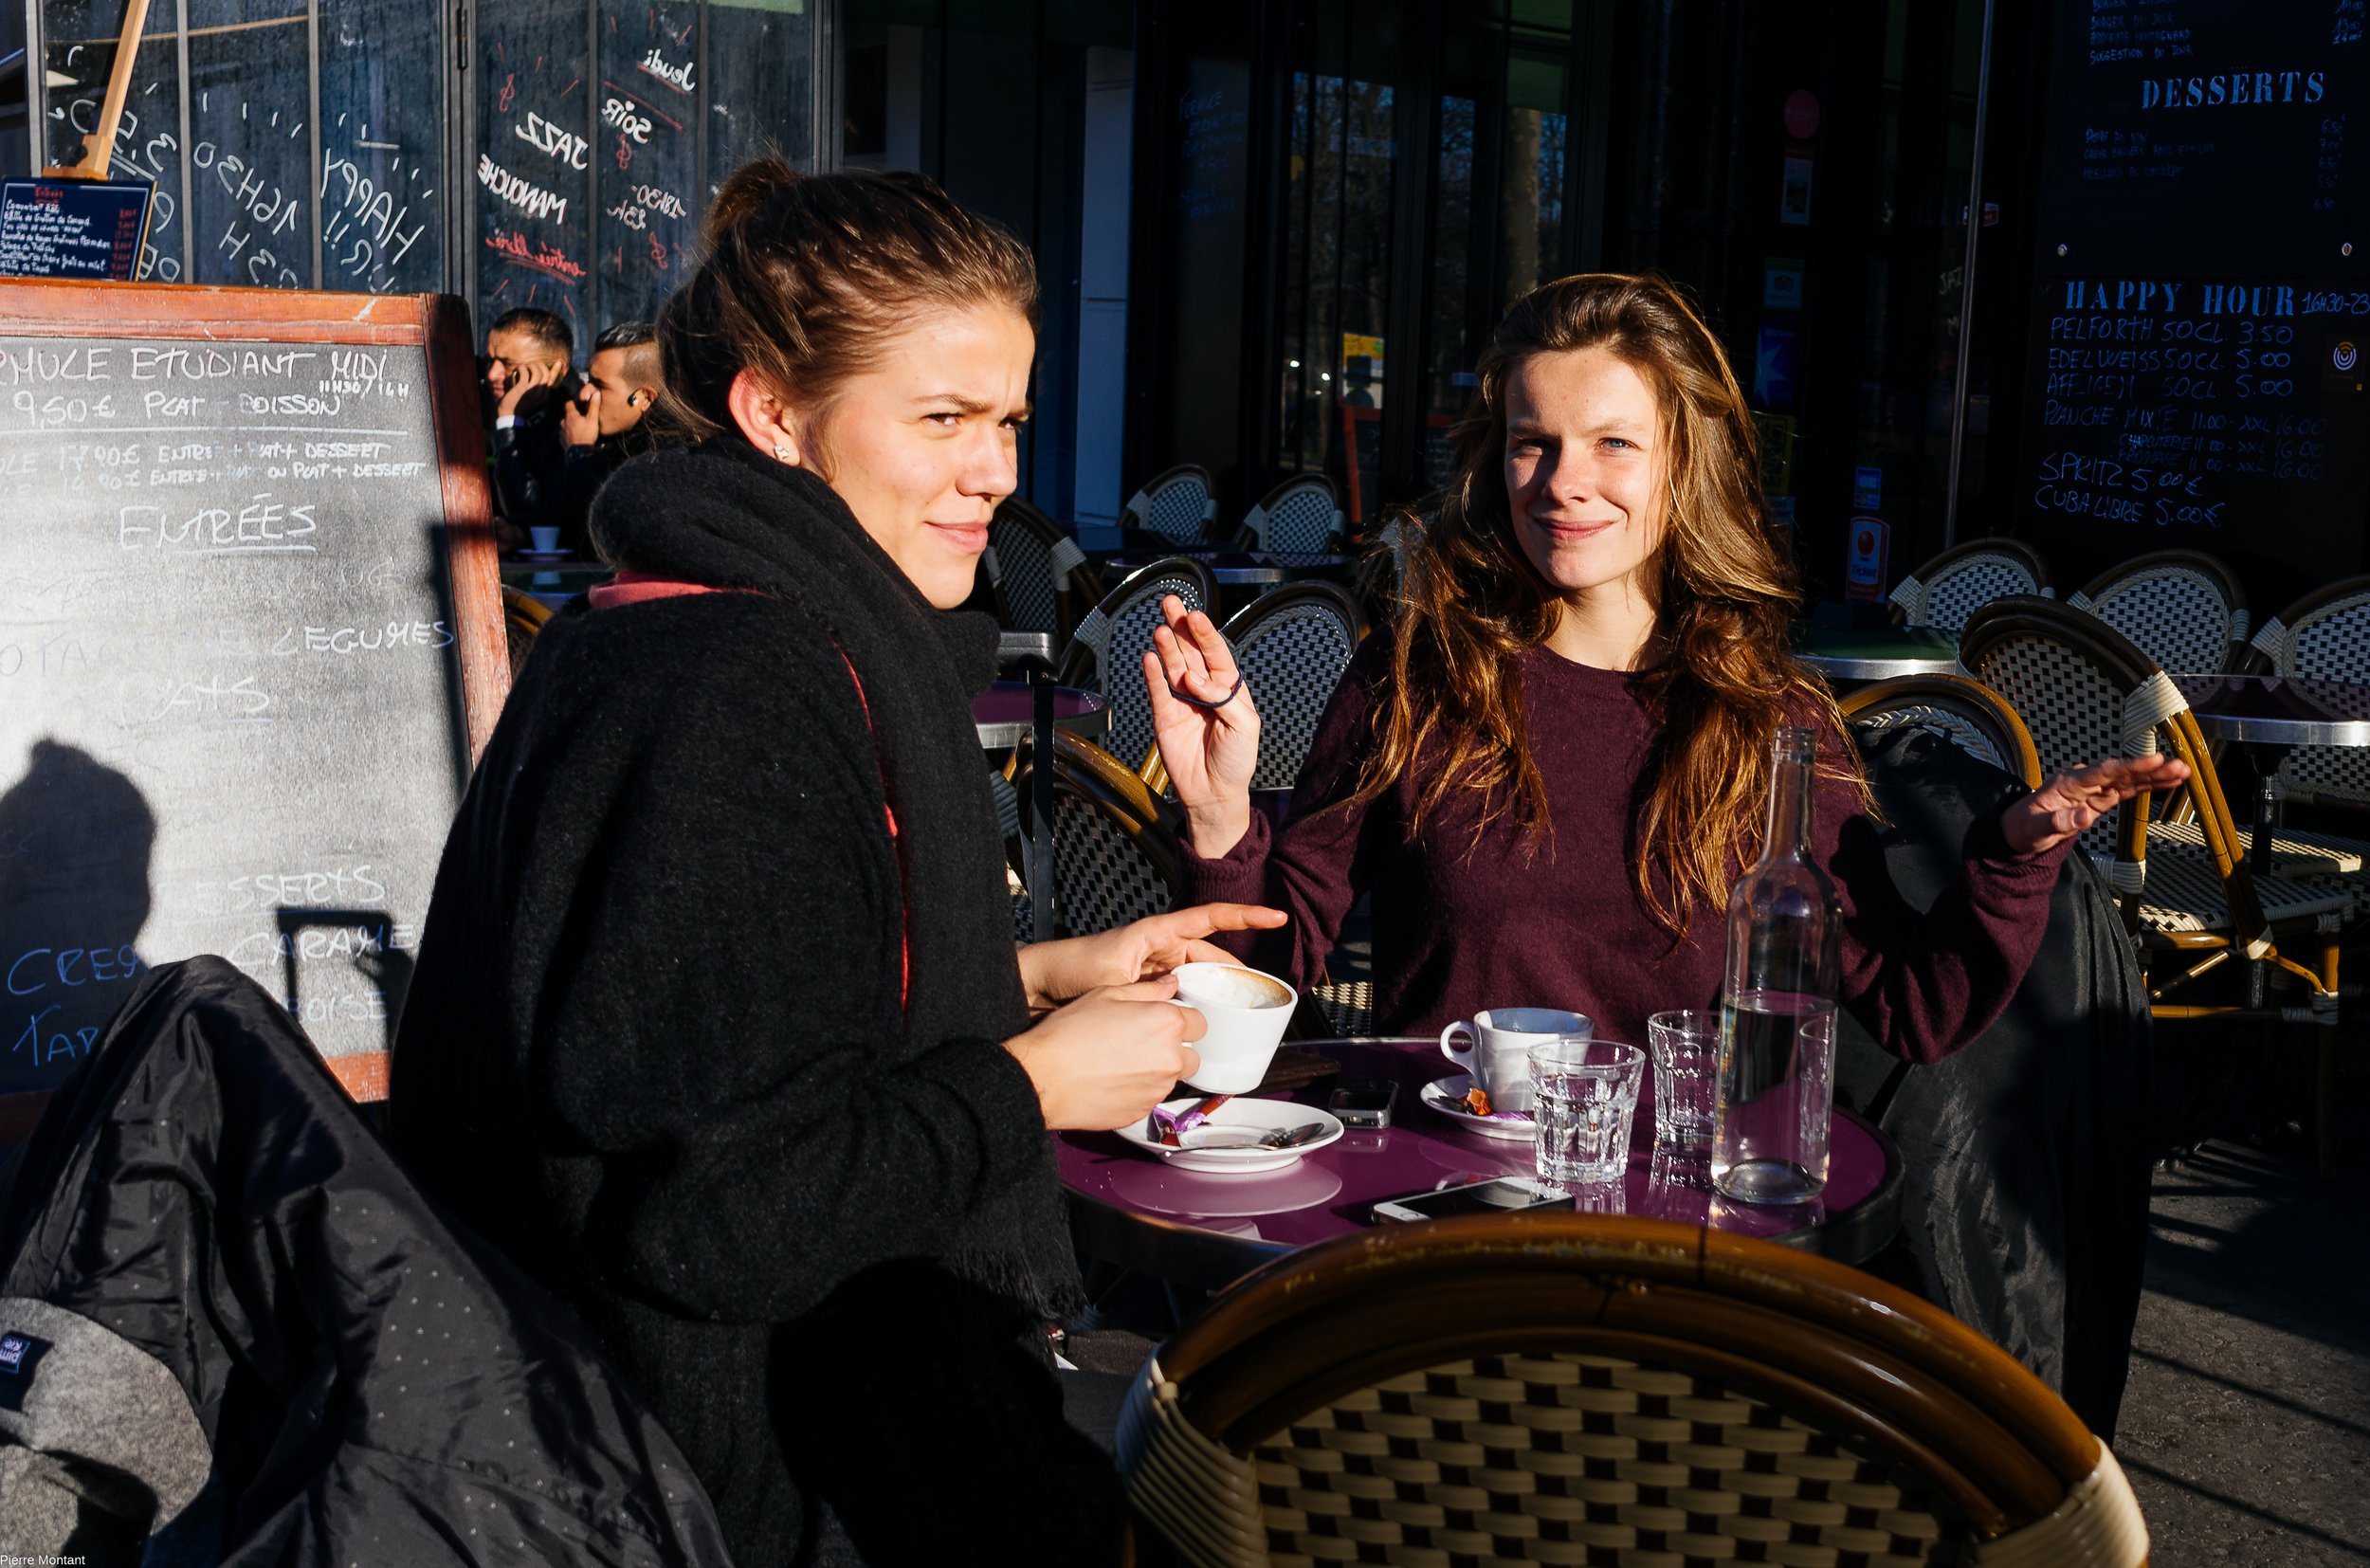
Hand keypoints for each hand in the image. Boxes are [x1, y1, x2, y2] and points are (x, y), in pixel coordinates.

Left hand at [498, 358, 565, 419]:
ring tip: (524, 366)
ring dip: (530, 365)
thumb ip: (535, 389)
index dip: (556, 370)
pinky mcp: (522, 388)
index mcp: (544, 395)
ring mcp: (532, 390)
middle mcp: (540, 393)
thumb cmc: (519, 406)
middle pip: (546, 373)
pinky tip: (518, 369)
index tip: (558, 363)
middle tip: (532, 365)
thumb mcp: (531, 398)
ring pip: (537, 371)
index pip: (552, 380)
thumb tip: (536, 376)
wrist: (509, 416)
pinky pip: (525, 373)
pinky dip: (521, 368)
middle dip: (539, 365)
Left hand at [562, 383, 600, 446]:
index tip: (579, 404)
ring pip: (565, 425)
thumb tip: (596, 393)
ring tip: (580, 429)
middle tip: (582, 418)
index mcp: (570, 415)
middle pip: (567, 415)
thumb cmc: (586, 435)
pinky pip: (565, 434)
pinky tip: (576, 437)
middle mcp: (563, 422)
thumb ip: (593, 406)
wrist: (580, 453)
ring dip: (571, 425)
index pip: (568, 403)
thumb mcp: (592, 420)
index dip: (574, 402)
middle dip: (574, 415)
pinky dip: (569, 434)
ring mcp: (561, 431)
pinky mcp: (561, 440)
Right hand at [1005, 979, 1205, 1130]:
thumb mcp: (1107, 994)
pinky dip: (1141, 1090)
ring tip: (1123, 1062)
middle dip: (1175, 1049)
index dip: (1182, 1021)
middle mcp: (1170, 1058)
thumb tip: (1169, 986)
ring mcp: (1158, 1089)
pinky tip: (1115, 1080)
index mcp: (1166, 1023)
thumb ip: (1147, 990)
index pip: (1199, 1023)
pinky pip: (1152, 1098)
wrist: (1044, 1078)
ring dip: (1158, 1071)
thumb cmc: (1069, 1035)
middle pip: (1192, 1055)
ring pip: (1173, 1078)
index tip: (1165, 1022)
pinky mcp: (1143, 1111)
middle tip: (1144, 1043)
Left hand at [1017, 903, 1287, 1008]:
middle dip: (1238, 975)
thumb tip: (1180, 1001)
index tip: (1276, 916)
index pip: (1210, 918)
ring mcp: (1158, 972)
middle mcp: (1162, 950)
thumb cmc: (1071, 969)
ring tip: (1243, 1016)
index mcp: (1157, 933)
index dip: (1245, 916)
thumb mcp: (1113, 973)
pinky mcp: (1150, 993)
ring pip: (1201, 982)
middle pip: (1213, 959)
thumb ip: (1149, 986)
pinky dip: (1197, 1011)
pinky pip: (1183, 999)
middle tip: (1263, 994)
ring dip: (1219, 997)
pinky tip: (1208, 1028)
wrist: (1041, 988)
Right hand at [1144, 595, 1261, 856]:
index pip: (1217, 653)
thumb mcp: (1246, 727)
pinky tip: (1150, 657)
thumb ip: (1224, 699)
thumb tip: (1195, 679)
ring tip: (1161, 628)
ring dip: (1167, 646)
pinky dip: (1153, 674)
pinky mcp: (1164, 715)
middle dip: (1181, 626)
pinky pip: (1157, 690)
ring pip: (1172, 665)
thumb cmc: (1237, 760)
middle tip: (1171, 603)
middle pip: (1191, 650)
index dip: (1206, 634)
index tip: (1196, 616)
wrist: (1215, 793)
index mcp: (1229, 688)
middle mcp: (1204, 688)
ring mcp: (1182, 700)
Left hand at [2002, 752, 2191, 855]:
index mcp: (2069, 782)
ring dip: (2155, 776)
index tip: (2153, 759)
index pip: (2103, 771)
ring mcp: (2095, 789)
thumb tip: (2084, 816)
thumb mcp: (2036, 829)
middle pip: (2122, 772)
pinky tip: (2170, 782)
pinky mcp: (2101, 799)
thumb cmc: (2026, 827)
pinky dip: (2147, 786)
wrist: (2021, 830)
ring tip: (2184, 771)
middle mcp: (2085, 781)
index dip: (2129, 765)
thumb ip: (2059, 822)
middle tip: (2180, 765)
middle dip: (2151, 768)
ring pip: (2129, 780)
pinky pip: (2128, 790)